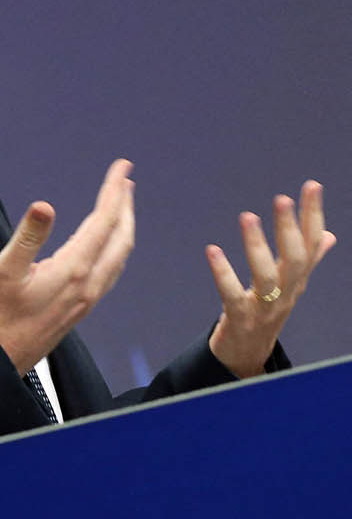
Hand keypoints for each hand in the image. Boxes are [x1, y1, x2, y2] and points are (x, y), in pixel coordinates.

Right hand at [0, 159, 135, 373]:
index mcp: (73, 270)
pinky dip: (116, 247)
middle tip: (125, 179)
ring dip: (124, 226)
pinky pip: (112, 270)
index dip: (114, 191)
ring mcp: (88, 298)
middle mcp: (89, 284)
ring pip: (120, 255)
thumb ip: (27, 237)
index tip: (121, 167)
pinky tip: (107, 246)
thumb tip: (44, 206)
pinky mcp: (82, 307)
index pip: (103, 221)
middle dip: (125, 205)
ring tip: (122, 205)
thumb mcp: (4, 270)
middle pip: (120, 237)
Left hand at [205, 181, 334, 377]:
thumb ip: (307, 259)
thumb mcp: (290, 285)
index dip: (313, 215)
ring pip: (267, 276)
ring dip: (258, 246)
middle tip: (283, 198)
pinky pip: (233, 295)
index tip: (312, 185)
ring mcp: (265, 307)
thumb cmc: (267, 313)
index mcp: (298, 279)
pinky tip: (212, 250)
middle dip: (290, 228)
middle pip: (296, 259)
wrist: (247, 354)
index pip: (311, 244)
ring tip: (248, 217)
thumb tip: (328, 234)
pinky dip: (223, 272)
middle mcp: (287, 292)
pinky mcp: (240, 318)